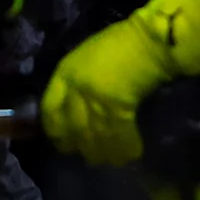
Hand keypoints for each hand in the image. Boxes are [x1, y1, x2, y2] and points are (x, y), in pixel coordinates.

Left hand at [38, 0, 199, 167]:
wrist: (150, 38)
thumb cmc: (122, 43)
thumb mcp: (87, 59)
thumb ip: (78, 83)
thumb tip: (79, 110)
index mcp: (65, 72)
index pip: (49, 107)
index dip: (54, 128)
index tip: (61, 141)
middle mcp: (75, 86)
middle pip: (72, 126)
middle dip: (79, 145)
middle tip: (89, 157)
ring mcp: (95, 96)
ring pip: (95, 135)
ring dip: (104, 152)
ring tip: (112, 161)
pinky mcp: (118, 104)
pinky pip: (119, 134)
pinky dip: (126, 146)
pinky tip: (132, 154)